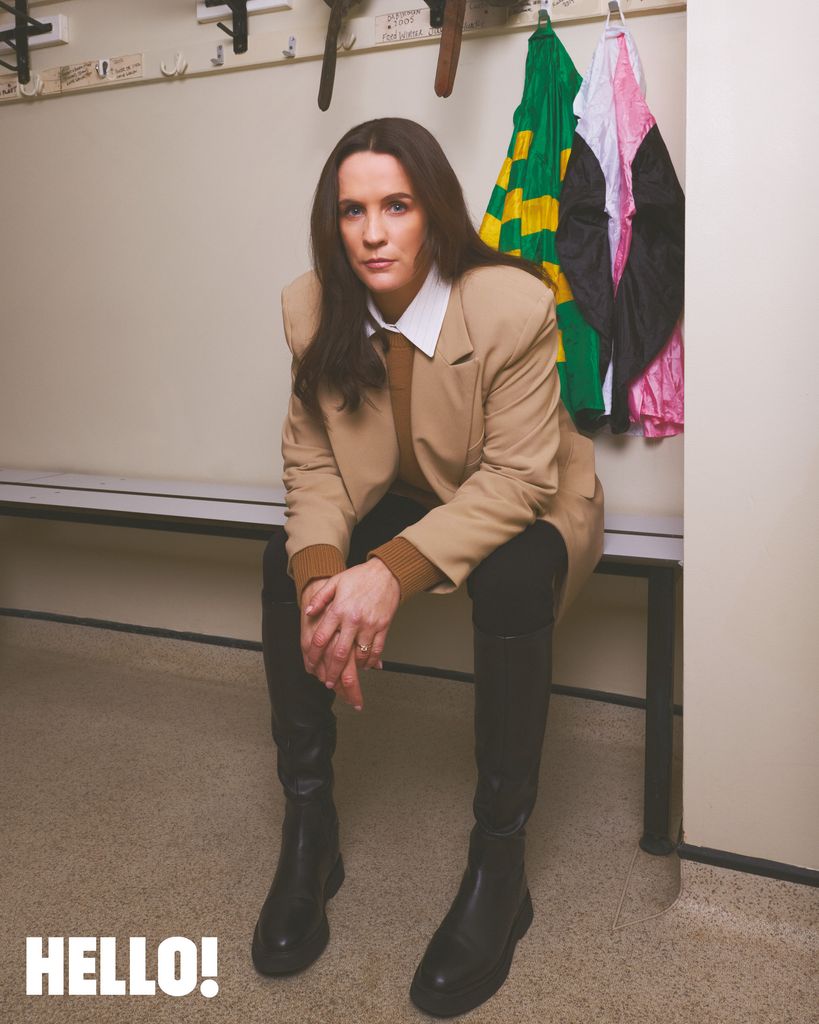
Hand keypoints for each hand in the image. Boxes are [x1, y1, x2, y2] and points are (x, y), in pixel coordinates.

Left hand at [302, 560, 399, 708]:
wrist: (387, 572)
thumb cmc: (360, 576)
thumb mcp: (335, 582)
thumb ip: (320, 598)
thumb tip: (308, 612)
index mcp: (339, 610)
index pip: (322, 638)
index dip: (314, 655)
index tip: (311, 665)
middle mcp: (354, 620)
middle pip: (340, 653)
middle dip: (332, 672)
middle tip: (328, 682)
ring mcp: (370, 625)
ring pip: (360, 655)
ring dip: (353, 669)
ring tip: (347, 676)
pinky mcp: (384, 626)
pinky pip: (377, 649)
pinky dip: (371, 661)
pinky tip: (366, 666)